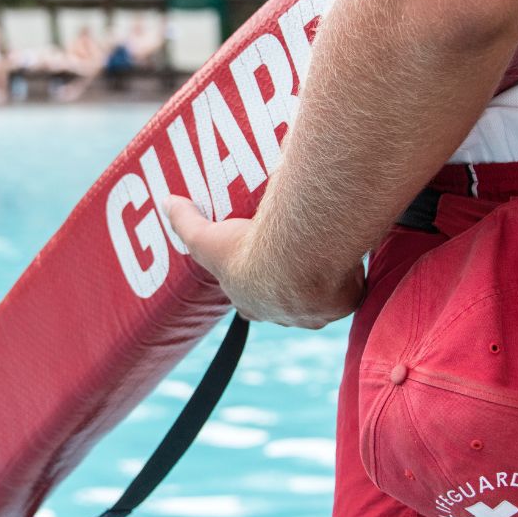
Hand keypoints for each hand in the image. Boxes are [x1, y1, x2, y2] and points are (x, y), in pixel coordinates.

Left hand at [164, 196, 364, 328]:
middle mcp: (284, 315)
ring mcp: (315, 313)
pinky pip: (350, 290)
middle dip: (292, 282)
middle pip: (287, 301)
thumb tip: (166, 201)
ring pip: (321, 297)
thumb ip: (185, 221)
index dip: (253, 286)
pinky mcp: (344, 304)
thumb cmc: (249, 251)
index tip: (260, 265)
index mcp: (252, 303)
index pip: (248, 302)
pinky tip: (350, 251)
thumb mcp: (206, 237)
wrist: (298, 258)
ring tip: (325, 248)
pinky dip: (351, 274)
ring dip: (323, 278)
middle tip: (297, 252)